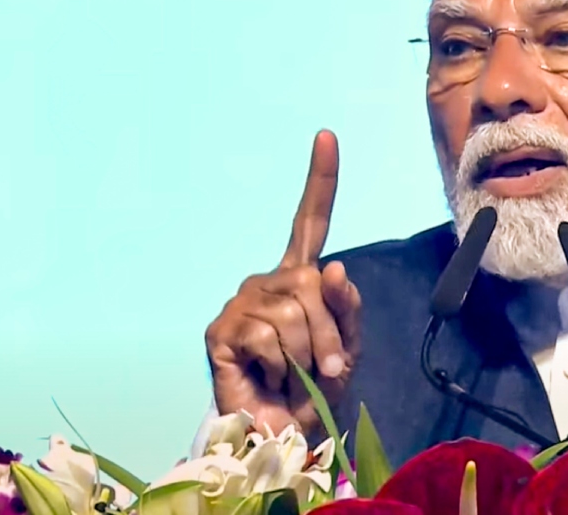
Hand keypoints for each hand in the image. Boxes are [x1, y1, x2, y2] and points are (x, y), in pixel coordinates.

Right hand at [205, 130, 361, 439]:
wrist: (282, 431)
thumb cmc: (313, 388)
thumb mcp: (345, 347)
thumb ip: (346, 307)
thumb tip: (333, 267)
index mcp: (300, 277)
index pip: (311, 220)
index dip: (320, 179)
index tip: (326, 135)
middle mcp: (268, 280)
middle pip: (312, 283)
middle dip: (328, 334)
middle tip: (323, 369)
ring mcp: (242, 301)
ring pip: (293, 312)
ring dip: (305, 355)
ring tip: (292, 375)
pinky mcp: (221, 329)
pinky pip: (267, 335)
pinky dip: (278, 365)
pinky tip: (267, 376)